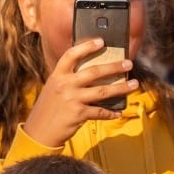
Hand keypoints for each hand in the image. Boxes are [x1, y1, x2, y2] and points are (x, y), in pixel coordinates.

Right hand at [23, 37, 138, 147]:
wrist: (38, 131)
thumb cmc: (49, 108)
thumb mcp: (53, 88)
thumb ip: (68, 79)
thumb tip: (93, 72)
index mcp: (57, 75)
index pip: (71, 55)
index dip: (86, 47)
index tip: (101, 41)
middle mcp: (64, 85)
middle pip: (94, 72)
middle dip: (114, 67)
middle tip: (129, 63)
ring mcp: (72, 99)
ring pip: (103, 91)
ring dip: (121, 88)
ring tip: (134, 84)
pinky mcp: (78, 114)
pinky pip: (100, 112)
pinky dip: (111, 112)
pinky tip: (119, 112)